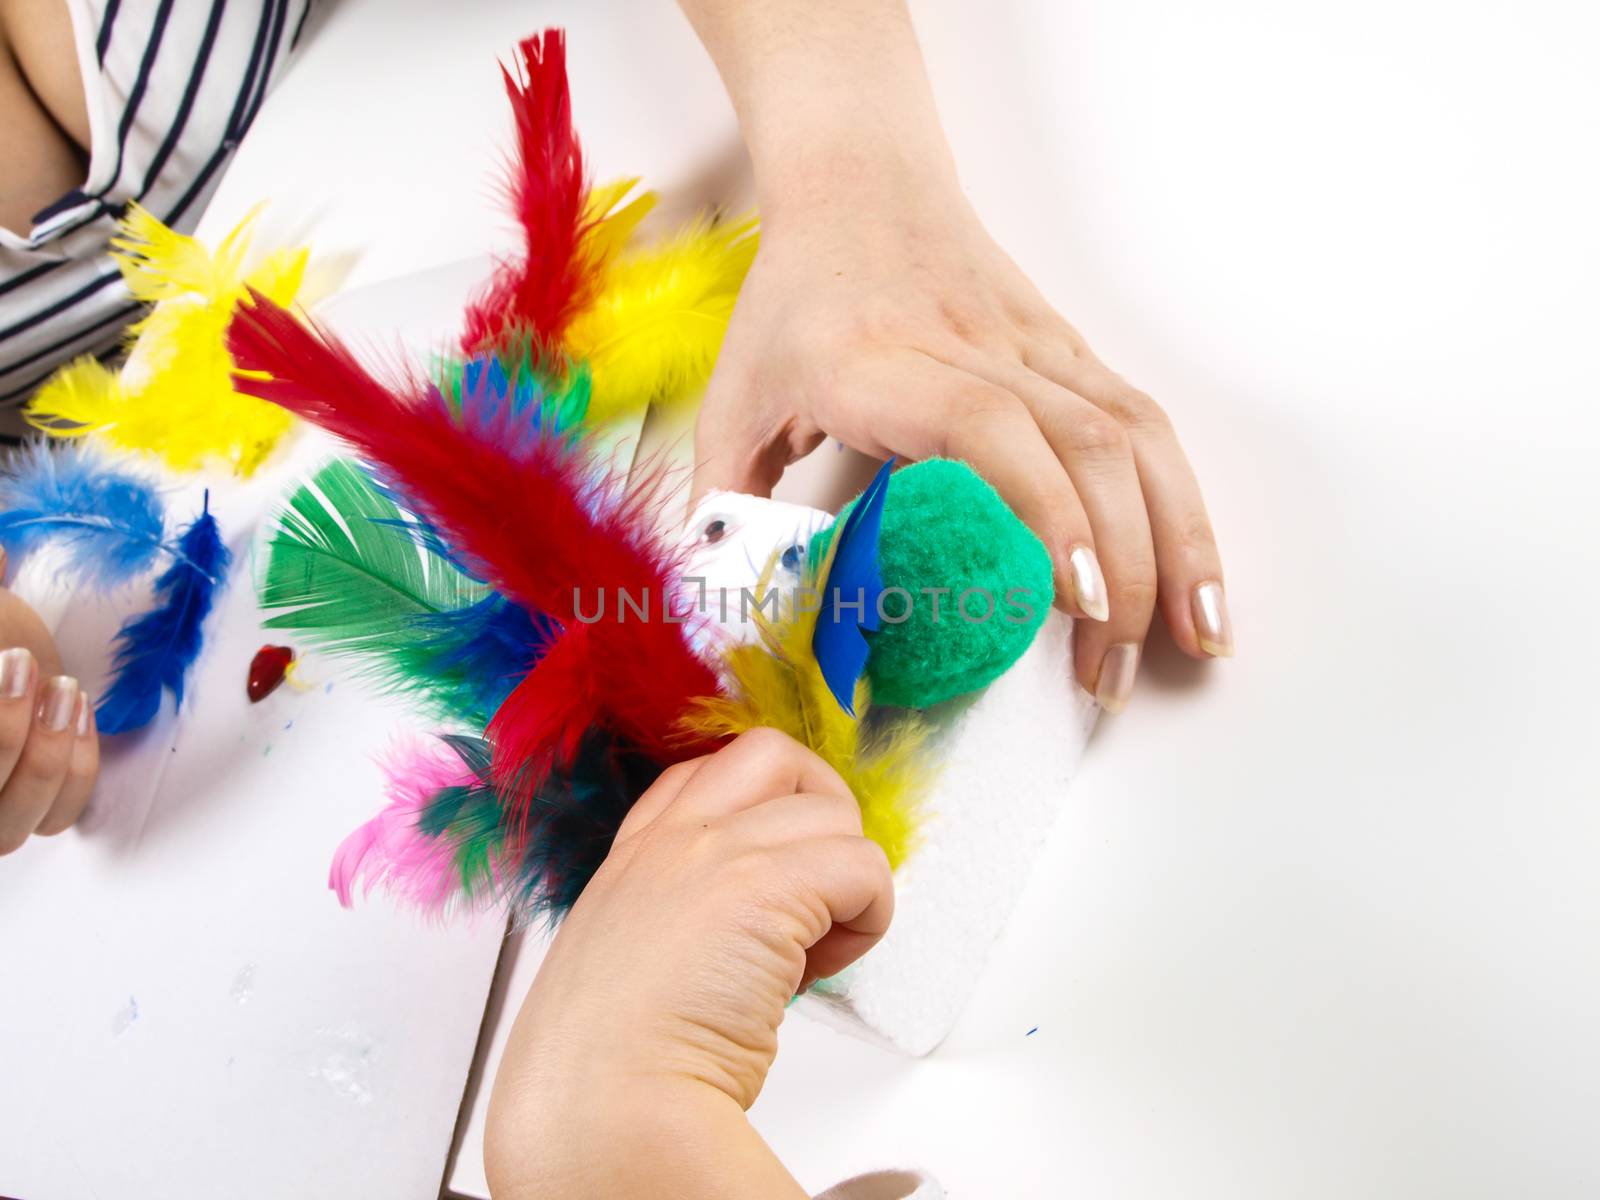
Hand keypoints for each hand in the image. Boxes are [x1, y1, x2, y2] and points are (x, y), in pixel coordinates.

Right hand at [0, 549, 98, 854]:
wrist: (2, 660)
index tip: (12, 658)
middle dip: (5, 736)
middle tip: (26, 665)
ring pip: (17, 826)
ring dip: (47, 755)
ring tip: (64, 686)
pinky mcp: (35, 811)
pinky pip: (60, 818)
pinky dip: (77, 771)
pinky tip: (80, 709)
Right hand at [485, 728, 892, 1199]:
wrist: (598, 1106)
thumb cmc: (604, 1068)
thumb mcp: (621, 959)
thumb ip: (674, 920)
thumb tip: (749, 928)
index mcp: (633, 855)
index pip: (706, 775)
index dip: (758, 812)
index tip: (770, 881)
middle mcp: (673, 838)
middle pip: (774, 756)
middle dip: (816, 812)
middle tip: (815, 892)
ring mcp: (718, 851)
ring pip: (834, 813)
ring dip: (846, 880)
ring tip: (812, 952)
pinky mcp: (769, 886)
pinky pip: (865, 867)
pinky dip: (868, 917)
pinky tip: (821, 970)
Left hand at [680, 0, 1229, 712]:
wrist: (860, 180)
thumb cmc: (795, 297)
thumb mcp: (733, 394)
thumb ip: (723, 501)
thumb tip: (720, 604)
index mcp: (876, 362)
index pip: (983, 424)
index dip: (1040, 506)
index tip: (1070, 598)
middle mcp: (970, 348)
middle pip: (1081, 442)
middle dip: (1119, 564)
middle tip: (1109, 673)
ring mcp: (1033, 344)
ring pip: (1133, 433)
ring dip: (1177, 537)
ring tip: (1197, 635)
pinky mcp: (1068, 348)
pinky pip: (1142, 421)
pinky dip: (1180, 498)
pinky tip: (1191, 572)